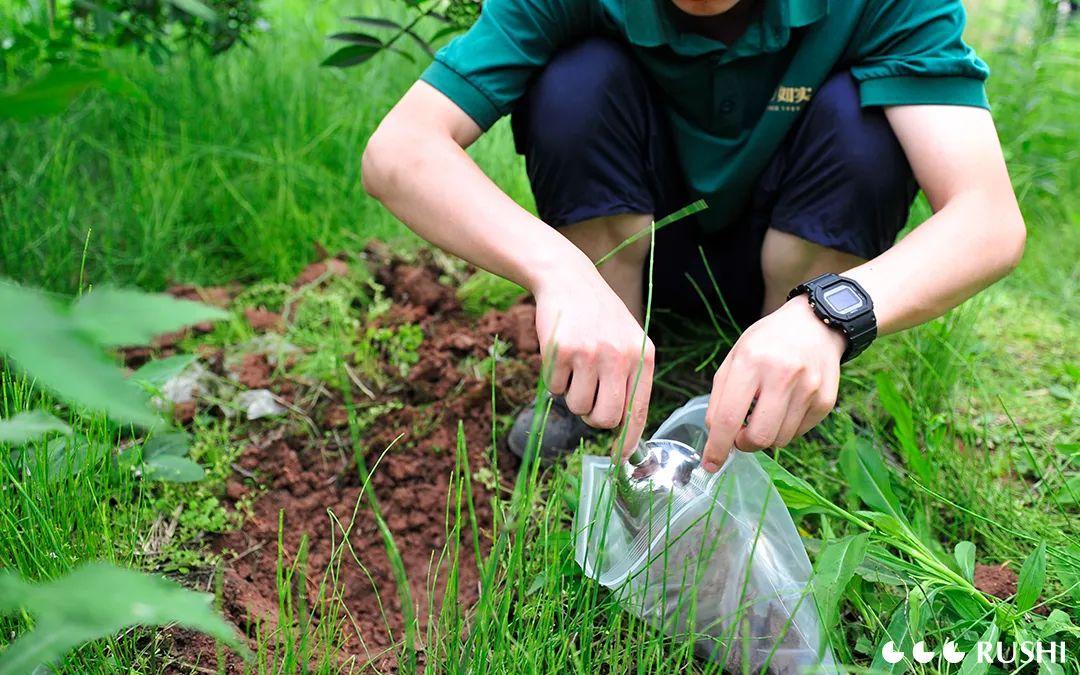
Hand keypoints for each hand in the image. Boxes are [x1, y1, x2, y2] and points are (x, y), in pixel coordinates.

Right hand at [533, 268, 654, 456]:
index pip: (638, 410)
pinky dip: (554, 377)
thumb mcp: (627, 341)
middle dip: (592, 418)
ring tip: (575, 366)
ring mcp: (590, 353)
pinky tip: (561, 353)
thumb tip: (623, 426)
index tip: (620, 459)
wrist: (569, 279)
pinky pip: (554, 387)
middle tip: (587, 400)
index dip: (628, 440)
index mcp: (643, 356)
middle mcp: (620, 356)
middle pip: (605, 418)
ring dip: (571, 394)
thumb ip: (629, 379)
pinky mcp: (561, 350)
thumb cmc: (600, 316)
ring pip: (577, 406)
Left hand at [701, 297, 844, 470]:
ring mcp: (809, 389)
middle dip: (744, 445)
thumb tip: (716, 435)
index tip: (710, 464)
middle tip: (740, 435)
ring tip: (764, 413)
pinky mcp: (826, 401)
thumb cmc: (766, 343)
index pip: (729, 418)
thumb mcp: (734, 358)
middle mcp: (782, 376)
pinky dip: (785, 428)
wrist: (814, 324)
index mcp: (751, 362)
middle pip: (758, 437)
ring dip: (765, 436)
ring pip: (780, 440)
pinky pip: (799, 433)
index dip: (717, 447)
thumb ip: (720, 396)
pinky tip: (785, 406)